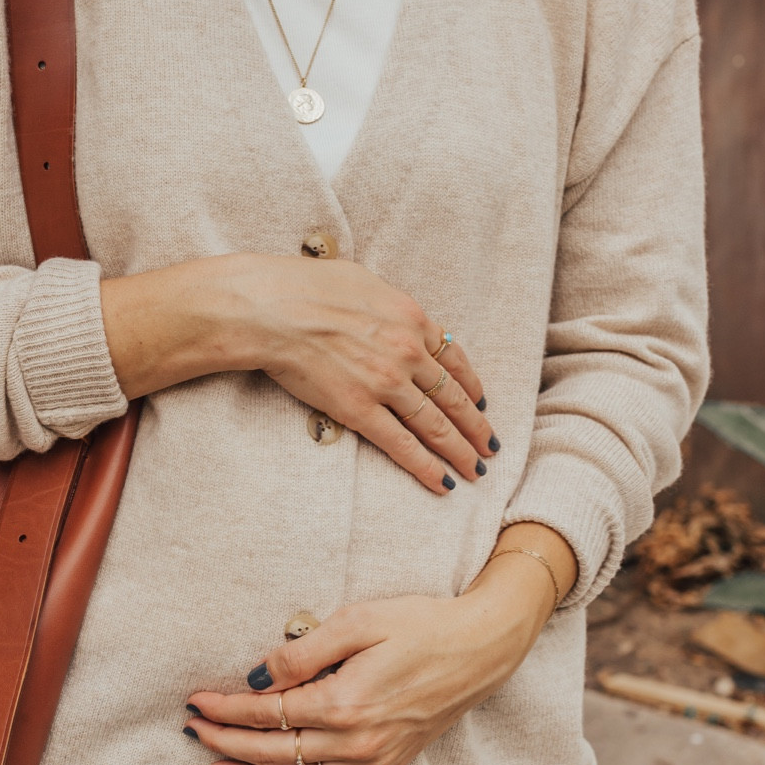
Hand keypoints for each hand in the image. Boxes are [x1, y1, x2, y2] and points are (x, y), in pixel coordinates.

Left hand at [186, 543, 564, 764]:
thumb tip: (256, 676)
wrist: (481, 648)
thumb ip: (303, 652)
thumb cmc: (421, 625)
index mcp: (344, 703)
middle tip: (193, 732)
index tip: (196, 702)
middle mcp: (356, 742)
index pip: (266, 714)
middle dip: (225, 744)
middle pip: (273, 753)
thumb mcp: (359, 621)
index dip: (225, 710)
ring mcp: (373, 760)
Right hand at [240, 255, 495, 493]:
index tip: (479, 403)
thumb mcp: (364, 282)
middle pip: (453, 398)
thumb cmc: (308, 287)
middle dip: (475, 426)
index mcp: (412, 318)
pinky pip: (401, 444)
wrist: (275, 308)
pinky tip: (442, 482)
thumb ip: (388, 307)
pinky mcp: (360, 409)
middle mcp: (409, 352)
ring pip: (435, 426)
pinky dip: (425, 466)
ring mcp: (387, 383)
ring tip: (475, 470)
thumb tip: (392, 317)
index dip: (470, 385)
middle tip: (489, 446)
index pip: (453, 359)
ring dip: (459, 451)